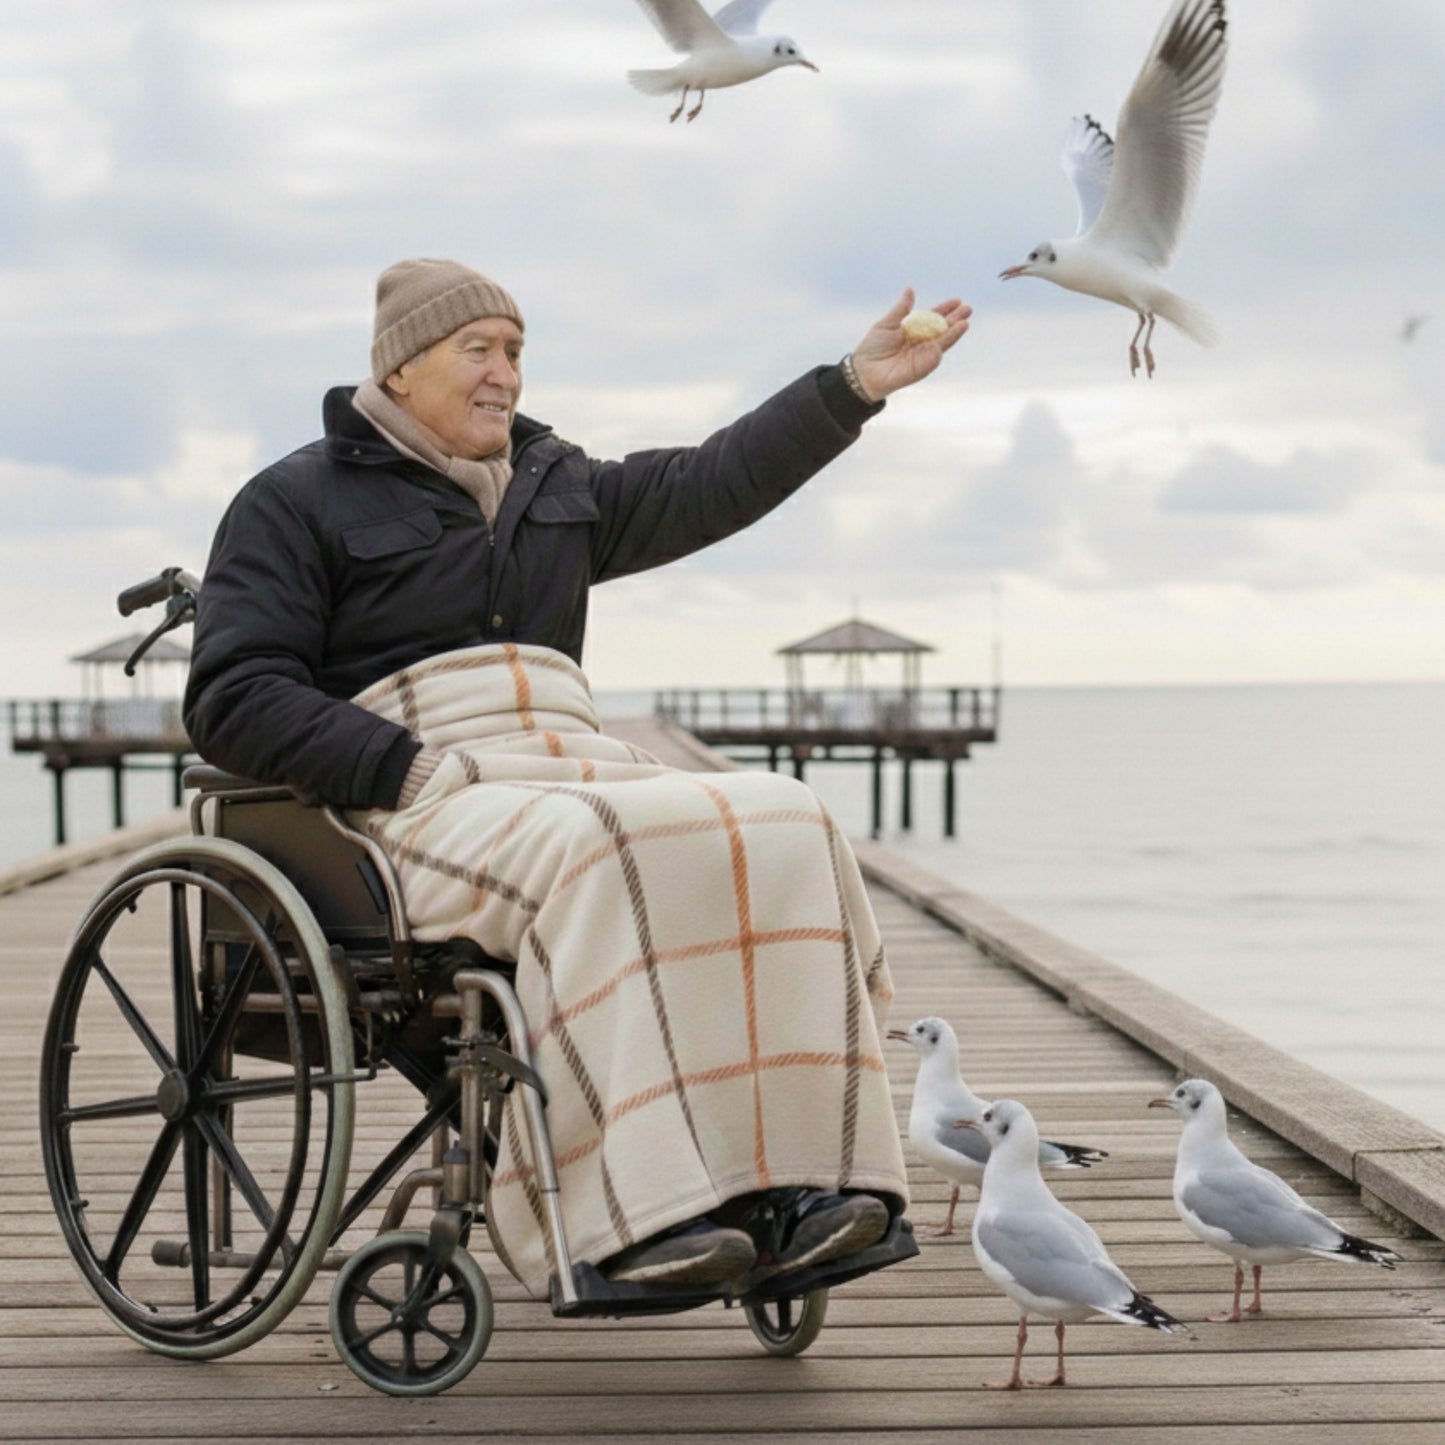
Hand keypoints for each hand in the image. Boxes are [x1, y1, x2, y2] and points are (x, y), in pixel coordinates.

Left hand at [850, 289, 972, 401]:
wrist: (864, 371)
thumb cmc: (872, 348)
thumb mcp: (887, 324)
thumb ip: (901, 309)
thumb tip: (910, 289)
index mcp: (913, 330)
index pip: (933, 318)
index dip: (945, 309)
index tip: (957, 300)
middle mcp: (921, 342)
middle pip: (942, 329)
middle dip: (955, 319)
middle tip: (968, 308)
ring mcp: (923, 355)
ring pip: (943, 342)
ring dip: (955, 332)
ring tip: (965, 322)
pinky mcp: (922, 367)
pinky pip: (935, 355)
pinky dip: (944, 345)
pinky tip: (953, 335)